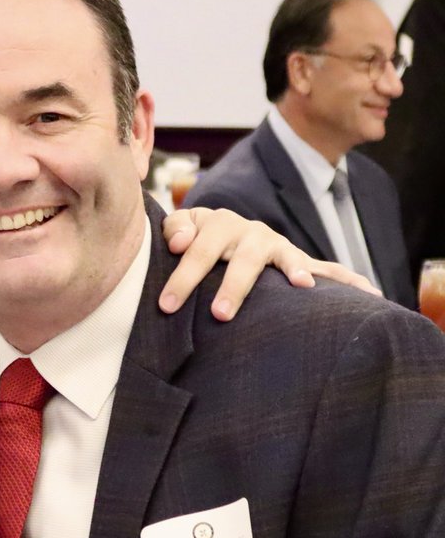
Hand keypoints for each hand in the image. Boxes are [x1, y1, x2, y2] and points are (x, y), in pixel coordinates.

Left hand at [159, 207, 379, 320]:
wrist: (216, 232)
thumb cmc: (191, 239)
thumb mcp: (179, 230)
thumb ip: (175, 229)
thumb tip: (180, 242)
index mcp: (219, 223)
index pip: (199, 249)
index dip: (183, 276)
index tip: (167, 304)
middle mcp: (252, 232)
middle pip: (244, 256)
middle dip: (232, 286)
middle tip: (220, 314)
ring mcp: (278, 247)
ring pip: (287, 258)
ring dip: (294, 270)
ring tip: (302, 285)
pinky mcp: (296, 262)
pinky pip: (328, 269)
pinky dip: (347, 280)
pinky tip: (370, 294)